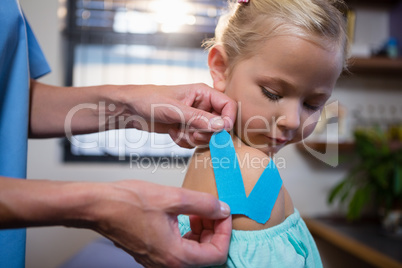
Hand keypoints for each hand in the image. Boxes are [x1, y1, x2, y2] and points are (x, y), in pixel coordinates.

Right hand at [90, 180, 231, 266]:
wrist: (99, 206)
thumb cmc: (129, 203)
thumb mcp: (173, 198)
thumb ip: (204, 204)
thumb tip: (222, 209)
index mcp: (176, 256)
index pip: (217, 254)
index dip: (225, 232)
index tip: (224, 213)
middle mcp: (167, 265)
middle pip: (206, 255)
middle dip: (213, 231)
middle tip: (212, 210)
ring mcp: (158, 261)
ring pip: (193, 252)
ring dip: (202, 232)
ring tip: (199, 211)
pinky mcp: (152, 253)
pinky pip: (179, 249)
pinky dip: (188, 234)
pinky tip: (185, 216)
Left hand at [118, 83, 236, 147]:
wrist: (131, 109)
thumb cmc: (149, 100)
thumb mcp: (174, 109)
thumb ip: (198, 118)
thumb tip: (221, 126)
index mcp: (203, 93)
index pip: (228, 105)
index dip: (228, 119)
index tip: (220, 131)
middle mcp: (202, 105)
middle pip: (220, 125)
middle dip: (206, 133)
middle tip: (192, 134)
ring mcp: (195, 118)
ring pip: (207, 136)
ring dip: (193, 138)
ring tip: (179, 131)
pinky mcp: (187, 129)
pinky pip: (195, 141)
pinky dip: (185, 141)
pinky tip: (172, 133)